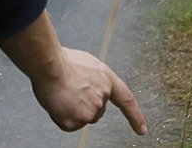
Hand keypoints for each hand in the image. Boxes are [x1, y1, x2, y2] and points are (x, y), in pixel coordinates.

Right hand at [30, 46, 146, 135]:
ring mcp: (92, 110)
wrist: (50, 66)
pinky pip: (68, 124)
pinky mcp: (78, 121)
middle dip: (83, 106)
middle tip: (68, 91)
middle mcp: (103, 97)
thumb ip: (95, 79)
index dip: (135, 117)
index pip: (126, 101)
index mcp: (107, 80)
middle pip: (95, 111)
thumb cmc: (62, 61)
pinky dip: (61, 116)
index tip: (142, 129)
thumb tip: (89, 85)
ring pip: (81, 118)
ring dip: (70, 110)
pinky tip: (57, 102)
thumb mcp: (87, 64)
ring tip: (61, 93)